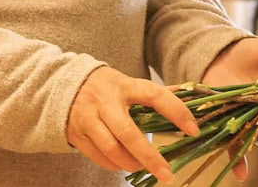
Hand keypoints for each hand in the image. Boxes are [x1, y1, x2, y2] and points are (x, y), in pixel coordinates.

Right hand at [68, 67, 199, 182]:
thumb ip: (155, 94)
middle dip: (149, 156)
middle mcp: (105, 101)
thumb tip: (191, 96)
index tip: (193, 129)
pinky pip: (97, 156)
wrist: (64, 85)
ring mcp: (88, 118)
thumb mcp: (129, 83)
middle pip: (128, 132)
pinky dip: (113, 164)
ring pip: (111, 148)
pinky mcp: (76, 133)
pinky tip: (124, 164)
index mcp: (125, 86)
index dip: (176, 112)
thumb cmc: (107, 87)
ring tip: (142, 167)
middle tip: (167, 173)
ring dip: (130, 163)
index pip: (155, 96)